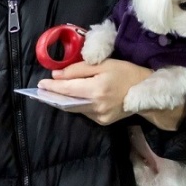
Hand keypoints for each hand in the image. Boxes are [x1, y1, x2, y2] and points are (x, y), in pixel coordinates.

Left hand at [37, 59, 152, 124]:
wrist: (145, 90)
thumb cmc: (125, 72)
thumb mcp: (103, 64)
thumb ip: (78, 69)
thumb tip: (56, 75)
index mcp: (97, 89)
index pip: (67, 89)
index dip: (52, 87)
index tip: (40, 84)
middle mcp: (97, 106)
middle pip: (68, 101)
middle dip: (55, 95)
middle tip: (43, 89)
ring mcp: (100, 116)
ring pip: (75, 108)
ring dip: (65, 100)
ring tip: (54, 93)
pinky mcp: (103, 122)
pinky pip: (85, 112)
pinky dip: (78, 105)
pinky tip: (74, 98)